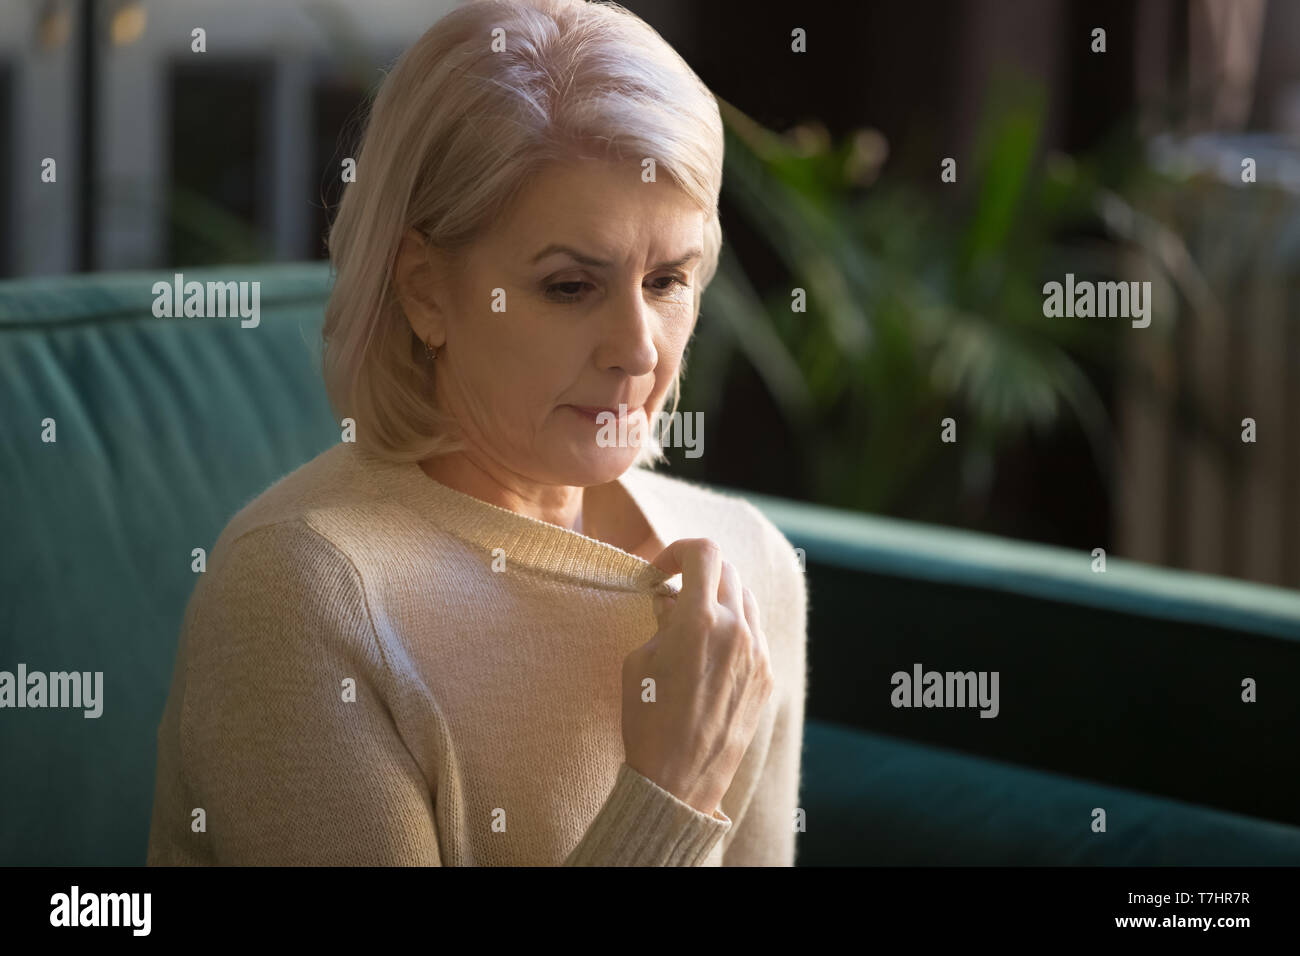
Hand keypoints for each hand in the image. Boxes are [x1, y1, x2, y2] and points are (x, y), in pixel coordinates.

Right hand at [620, 538, 773, 814]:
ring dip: (719, 597)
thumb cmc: (648, 722)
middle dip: (697, 572)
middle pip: (727, 570)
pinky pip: (754, 633)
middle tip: (672, 592)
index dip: (677, 551)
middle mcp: (736, 631)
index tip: (660, 572)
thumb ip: (661, 619)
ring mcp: (757, 654)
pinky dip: (733, 627)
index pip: (704, 552)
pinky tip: (710, 652)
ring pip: (745, 599)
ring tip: (693, 621)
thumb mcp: (639, 661)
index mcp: (700, 621)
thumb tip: (672, 600)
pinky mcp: (766, 678)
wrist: (678, 781)